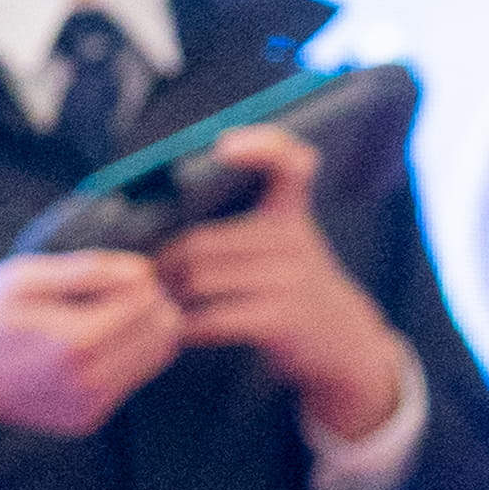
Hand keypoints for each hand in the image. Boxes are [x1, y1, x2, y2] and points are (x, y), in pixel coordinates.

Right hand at [0, 250, 182, 489]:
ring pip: (157, 355)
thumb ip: (88, 270)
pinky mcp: (88, 420)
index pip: (149, 299)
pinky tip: (83, 351)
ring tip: (98, 320)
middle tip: (107, 296)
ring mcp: (91, 407)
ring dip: (139, 331)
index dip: (135, 278)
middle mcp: (90, 382)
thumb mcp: (22, 276)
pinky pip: (132, 378)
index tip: (103, 277)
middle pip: (165, 329)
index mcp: (75, 342)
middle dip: (146, 305)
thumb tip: (144, 271)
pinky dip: (119, 358)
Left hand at [153, 125, 412, 440]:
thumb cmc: (291, 292)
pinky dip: (185, 327)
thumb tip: (154, 234)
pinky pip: (211, 318)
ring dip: (167, 298)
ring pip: (199, 280)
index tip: (225, 145)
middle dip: (164, 265)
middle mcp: (294, 241)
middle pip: (201, 242)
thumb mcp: (283, 250)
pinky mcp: (280, 318)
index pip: (290, 164)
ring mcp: (289, 279)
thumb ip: (239, 233)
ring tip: (155, 308)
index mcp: (291, 216)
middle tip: (145, 284)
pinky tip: (176, 332)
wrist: (342, 344)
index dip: (262, 146)